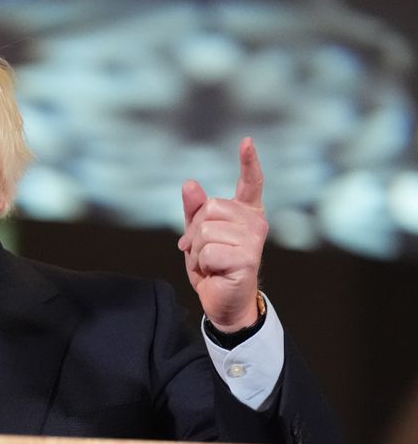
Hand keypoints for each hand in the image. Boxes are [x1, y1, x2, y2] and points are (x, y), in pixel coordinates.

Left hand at [178, 137, 267, 332]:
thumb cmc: (213, 267)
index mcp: (245, 213)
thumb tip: (189, 184)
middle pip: (210, 208)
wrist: (222, 301)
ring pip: (206, 230)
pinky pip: (208, 252)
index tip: (246, 142)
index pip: (250, 183)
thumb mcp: (198, 236)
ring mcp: (253, 240)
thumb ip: (194, 211)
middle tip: (204, 251)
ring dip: (198, 250)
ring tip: (210, 263)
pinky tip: (215, 272)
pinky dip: (202, 265)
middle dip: (196, 231)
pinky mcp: (247, 259)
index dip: (249, 162)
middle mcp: (255, 223)